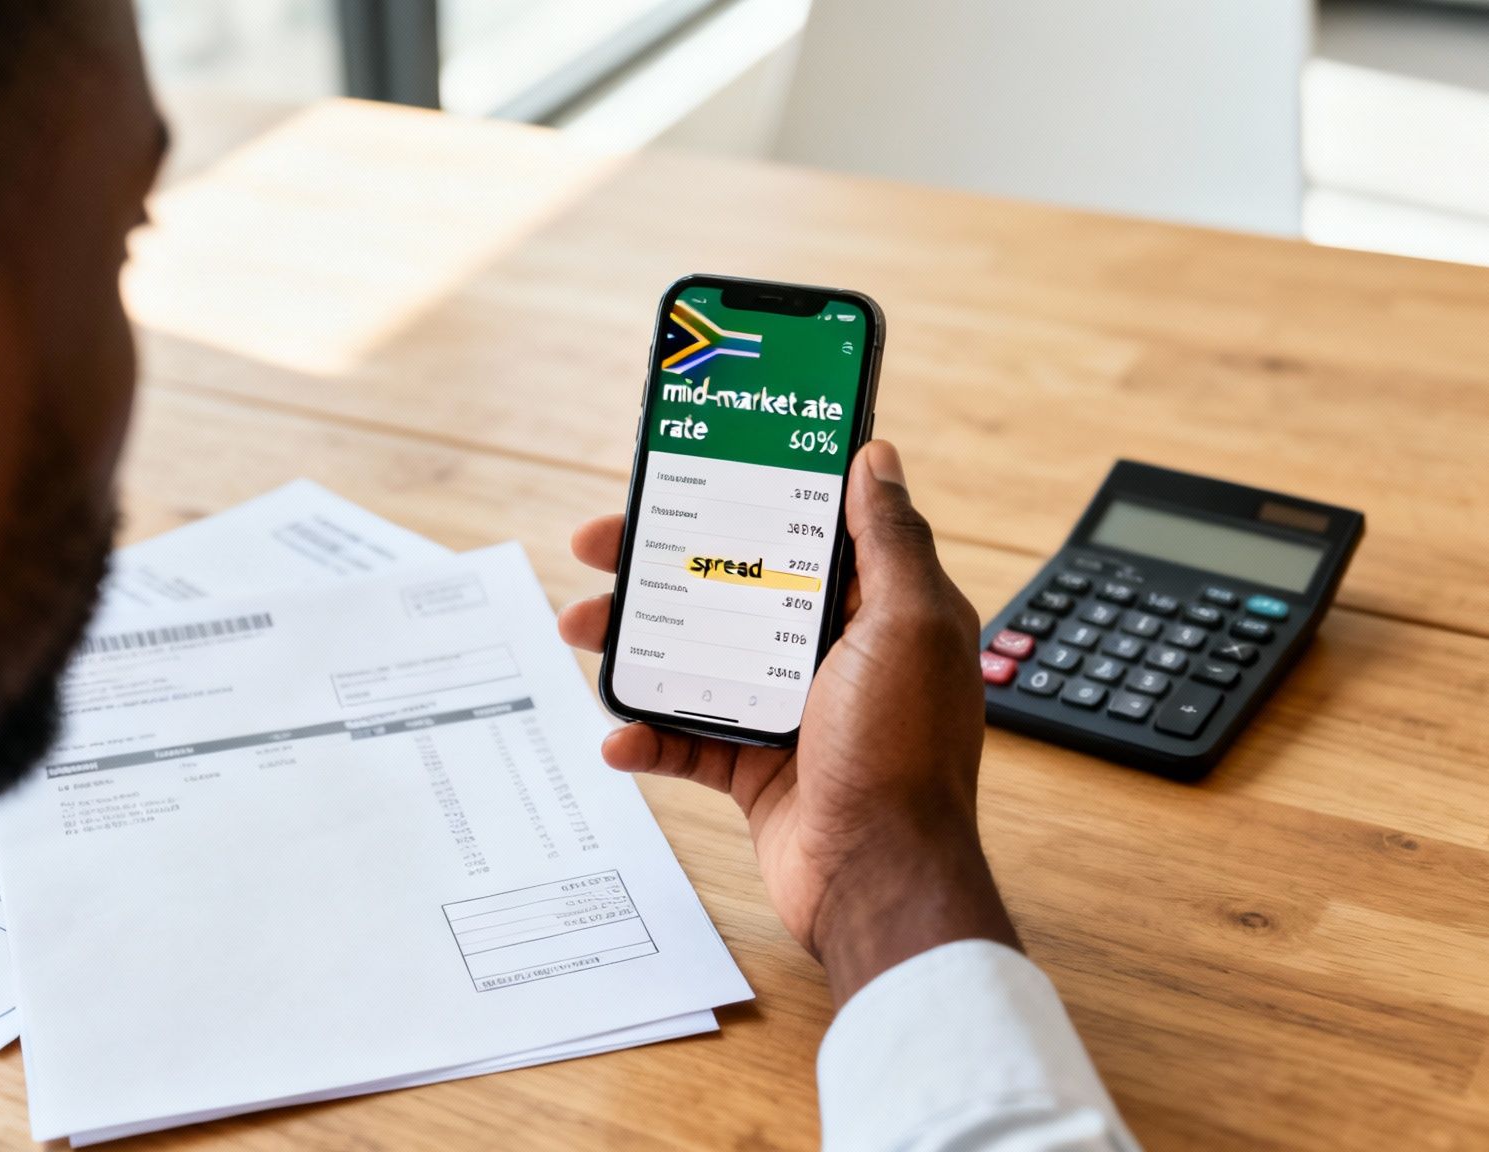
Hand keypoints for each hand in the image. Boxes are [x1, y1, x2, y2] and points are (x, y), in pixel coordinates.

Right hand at [559, 441, 1019, 1006]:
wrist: (882, 879)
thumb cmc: (904, 753)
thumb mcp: (908, 624)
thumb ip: (889, 540)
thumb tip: (875, 458)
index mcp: (874, 611)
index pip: (795, 535)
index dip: (736, 502)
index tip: (680, 479)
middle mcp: (832, 656)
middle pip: (729, 590)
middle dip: (657, 567)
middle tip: (595, 545)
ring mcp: (790, 714)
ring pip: (695, 661)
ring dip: (632, 645)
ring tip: (579, 627)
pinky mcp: (756, 771)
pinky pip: (687, 742)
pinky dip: (646, 736)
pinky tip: (616, 732)